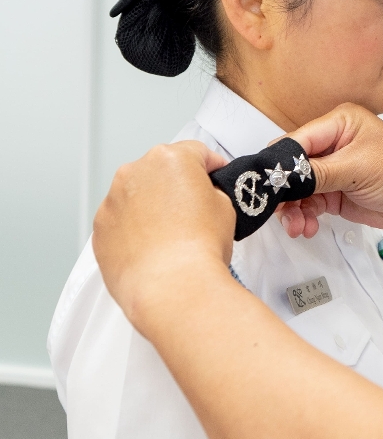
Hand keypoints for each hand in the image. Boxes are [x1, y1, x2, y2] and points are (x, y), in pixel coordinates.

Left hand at [93, 141, 231, 324]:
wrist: (171, 286)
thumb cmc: (197, 248)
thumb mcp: (226, 206)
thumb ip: (211, 190)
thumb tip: (202, 195)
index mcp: (169, 158)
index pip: (197, 152)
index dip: (212, 166)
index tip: (216, 178)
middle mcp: (134, 173)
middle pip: (161, 170)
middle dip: (177, 184)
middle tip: (195, 209)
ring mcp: (112, 201)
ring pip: (138, 194)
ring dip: (153, 205)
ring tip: (173, 233)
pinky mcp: (100, 228)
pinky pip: (121, 220)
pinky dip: (135, 228)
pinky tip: (154, 246)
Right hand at [276, 103, 382, 237]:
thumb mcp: (358, 168)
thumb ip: (317, 172)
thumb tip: (283, 175)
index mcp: (339, 122)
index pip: (296, 140)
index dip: (279, 163)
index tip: (267, 184)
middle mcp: (332, 142)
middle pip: (291, 166)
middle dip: (284, 191)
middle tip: (280, 210)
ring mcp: (332, 168)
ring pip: (296, 189)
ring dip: (292, 209)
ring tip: (297, 225)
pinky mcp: (333, 191)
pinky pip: (307, 204)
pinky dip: (303, 216)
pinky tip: (307, 226)